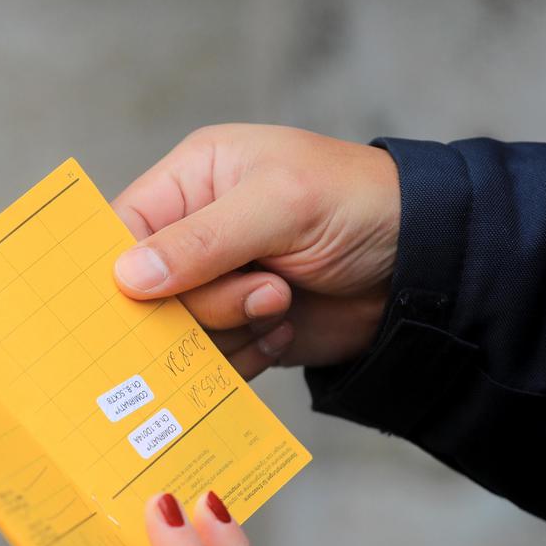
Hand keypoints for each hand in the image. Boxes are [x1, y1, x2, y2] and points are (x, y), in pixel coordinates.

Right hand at [110, 124, 399, 377]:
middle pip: (145, 295)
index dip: (118, 269)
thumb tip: (127, 277)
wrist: (426, 267)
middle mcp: (195, 235)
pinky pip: (212, 363)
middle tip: (264, 290)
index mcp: (192, 182)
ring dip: (231, 329)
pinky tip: (285, 327)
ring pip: (178, 335)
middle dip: (202, 303)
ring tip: (283, 301)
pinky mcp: (239, 331)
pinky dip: (246, 356)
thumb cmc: (358, 205)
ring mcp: (216, 288)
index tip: (132, 301)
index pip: (122, 230)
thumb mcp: (280, 205)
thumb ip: (201, 240)